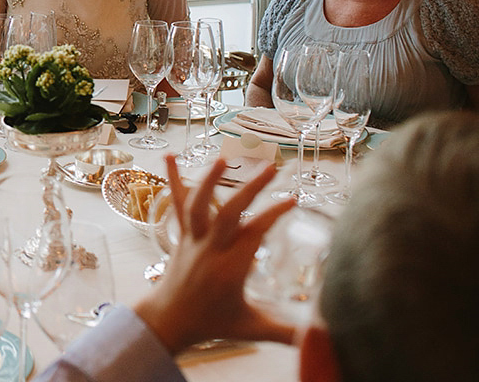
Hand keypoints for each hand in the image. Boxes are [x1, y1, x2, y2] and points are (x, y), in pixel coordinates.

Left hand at [133, 156, 296, 353]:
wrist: (169, 320)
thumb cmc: (212, 324)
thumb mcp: (251, 329)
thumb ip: (286, 333)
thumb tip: (326, 338)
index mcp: (230, 269)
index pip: (254, 234)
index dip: (273, 215)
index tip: (293, 199)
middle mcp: (210, 250)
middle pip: (229, 213)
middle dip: (251, 189)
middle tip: (271, 167)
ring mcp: (193, 240)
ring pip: (198, 206)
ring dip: (209, 180)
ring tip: (224, 158)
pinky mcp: (181, 235)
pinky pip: (176, 204)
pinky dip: (171, 179)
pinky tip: (168, 156)